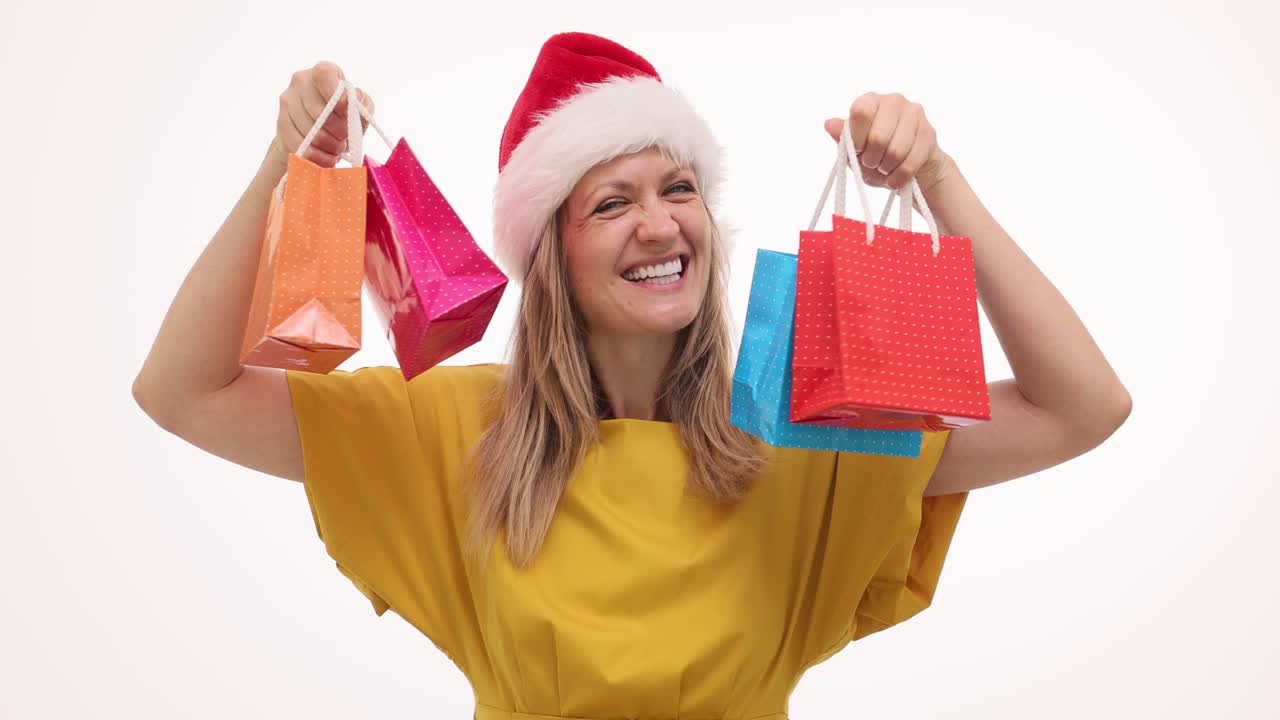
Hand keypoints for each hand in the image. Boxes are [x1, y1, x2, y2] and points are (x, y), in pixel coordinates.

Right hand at [272, 61, 375, 167]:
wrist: (316, 131)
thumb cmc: (342, 117)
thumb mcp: (359, 110)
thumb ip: (363, 104)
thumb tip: (356, 98)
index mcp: (323, 71)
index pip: (324, 75)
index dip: (338, 97)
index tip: (348, 113)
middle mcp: (301, 80)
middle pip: (320, 111)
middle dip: (338, 132)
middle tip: (345, 140)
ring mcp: (287, 101)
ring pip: (310, 131)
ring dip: (329, 146)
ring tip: (337, 150)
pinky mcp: (281, 123)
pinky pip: (300, 145)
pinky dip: (317, 157)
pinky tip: (327, 159)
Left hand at [824, 92, 952, 192]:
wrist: (911, 168)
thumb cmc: (878, 157)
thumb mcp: (854, 151)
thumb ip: (843, 138)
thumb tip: (829, 124)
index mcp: (871, 100)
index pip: (861, 112)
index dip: (857, 138)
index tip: (857, 150)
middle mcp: (894, 101)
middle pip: (878, 136)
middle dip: (872, 159)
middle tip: (872, 163)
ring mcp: (914, 114)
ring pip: (896, 151)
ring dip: (886, 169)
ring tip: (884, 169)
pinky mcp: (929, 133)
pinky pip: (910, 163)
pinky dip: (899, 178)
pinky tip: (895, 179)